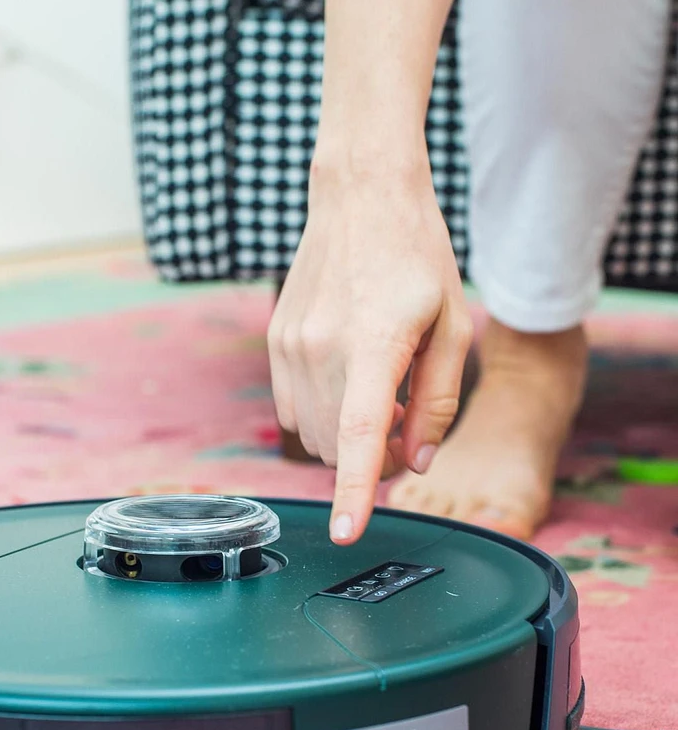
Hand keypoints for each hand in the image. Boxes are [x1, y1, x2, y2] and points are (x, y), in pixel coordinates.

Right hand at [267, 164, 472, 543]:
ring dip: (344, 437)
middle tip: (405, 421)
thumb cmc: (416, 255)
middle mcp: (322, 349)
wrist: (359, 196)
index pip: (357, 433)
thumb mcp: (452, 324)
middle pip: (337, 445)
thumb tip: (416, 459)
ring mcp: (291, 346)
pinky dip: (319, 417)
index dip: (353, 489)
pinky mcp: (276, 343)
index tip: (346, 532)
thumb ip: (437, 400)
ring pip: (311, 434)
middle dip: (372, 456)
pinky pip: (291, 410)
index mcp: (375, 343)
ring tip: (378, 396)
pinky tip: (345, 383)